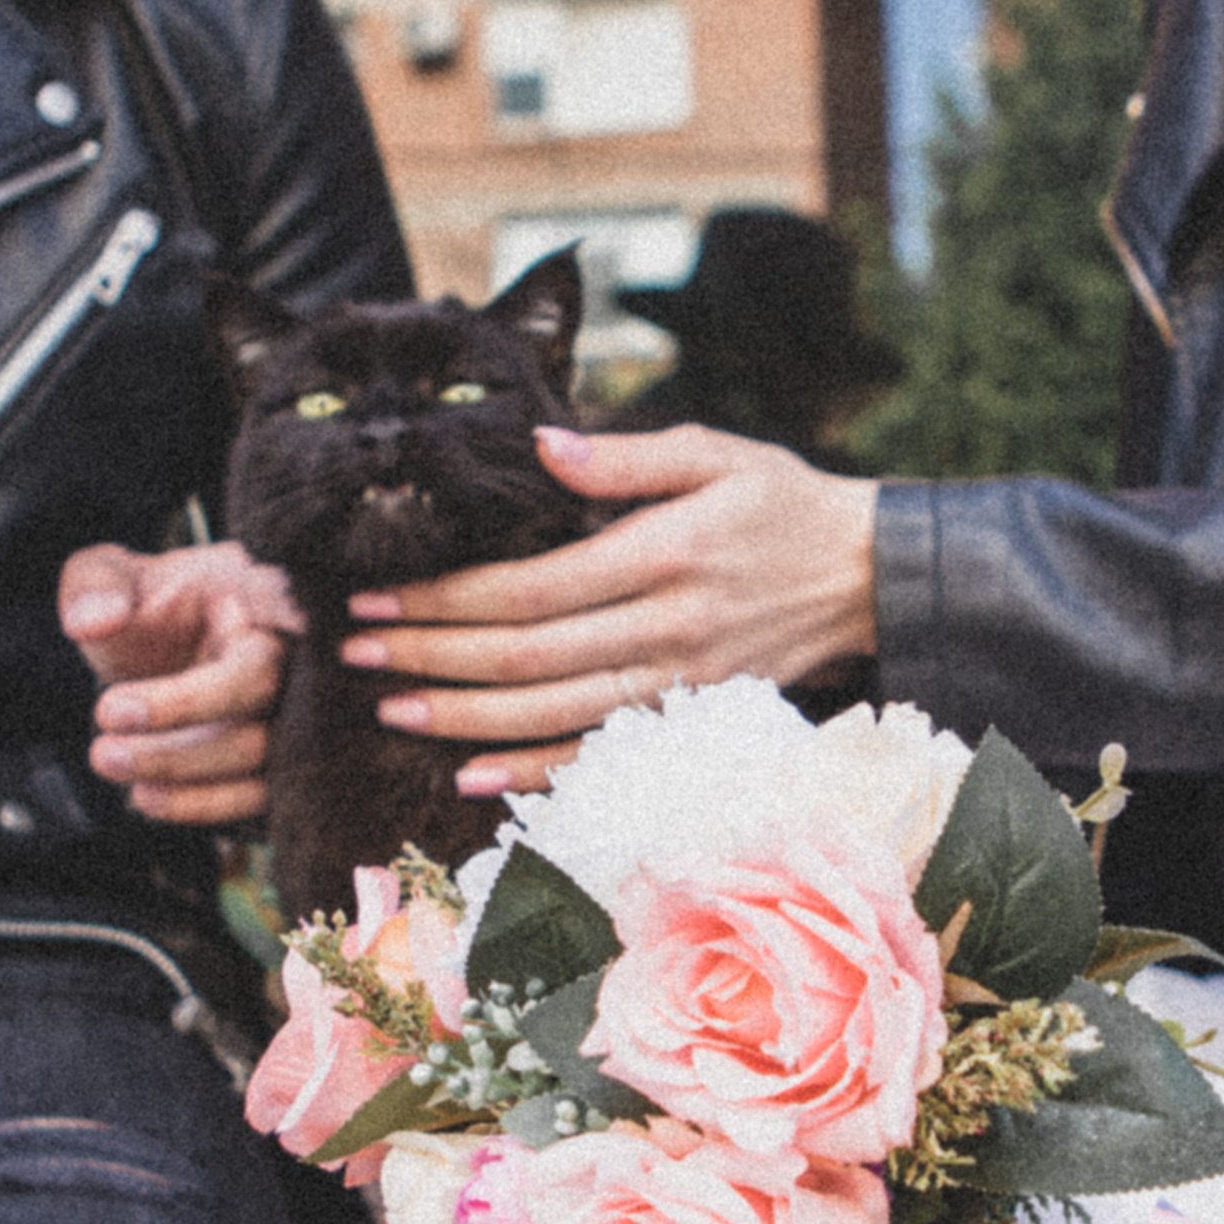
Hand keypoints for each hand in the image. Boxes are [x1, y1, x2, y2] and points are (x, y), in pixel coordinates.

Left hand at [59, 540, 303, 825]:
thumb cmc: (150, 610)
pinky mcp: (283, 766)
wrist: (170, 653)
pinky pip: (257, 797)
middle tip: (103, 724)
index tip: (148, 687)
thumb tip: (94, 622)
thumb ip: (94, 588)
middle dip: (180, 714)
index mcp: (262, 594)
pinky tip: (143, 795)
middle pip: (261, 690)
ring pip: (262, 755)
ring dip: (182, 768)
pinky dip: (200, 803)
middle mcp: (295, 656)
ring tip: (107, 760)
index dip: (243, 638)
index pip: (271, 610)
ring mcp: (297, 716)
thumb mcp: (110, 578)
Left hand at [339, 424, 880, 798]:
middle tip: (359, 652)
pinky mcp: (689, 719)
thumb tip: (544, 448)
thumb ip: (626, 455)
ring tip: (393, 708)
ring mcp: (679, 686)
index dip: (448, 599)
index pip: (532, 589)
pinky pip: (599, 757)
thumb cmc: (781, 503)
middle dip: (433, 657)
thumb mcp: (714, 452)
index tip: (382, 596)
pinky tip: (470, 774)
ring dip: (465, 718)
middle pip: (527, 657)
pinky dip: (534, 773)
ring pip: (552, 715)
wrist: (864, 577)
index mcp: (663, 556)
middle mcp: (667, 631)